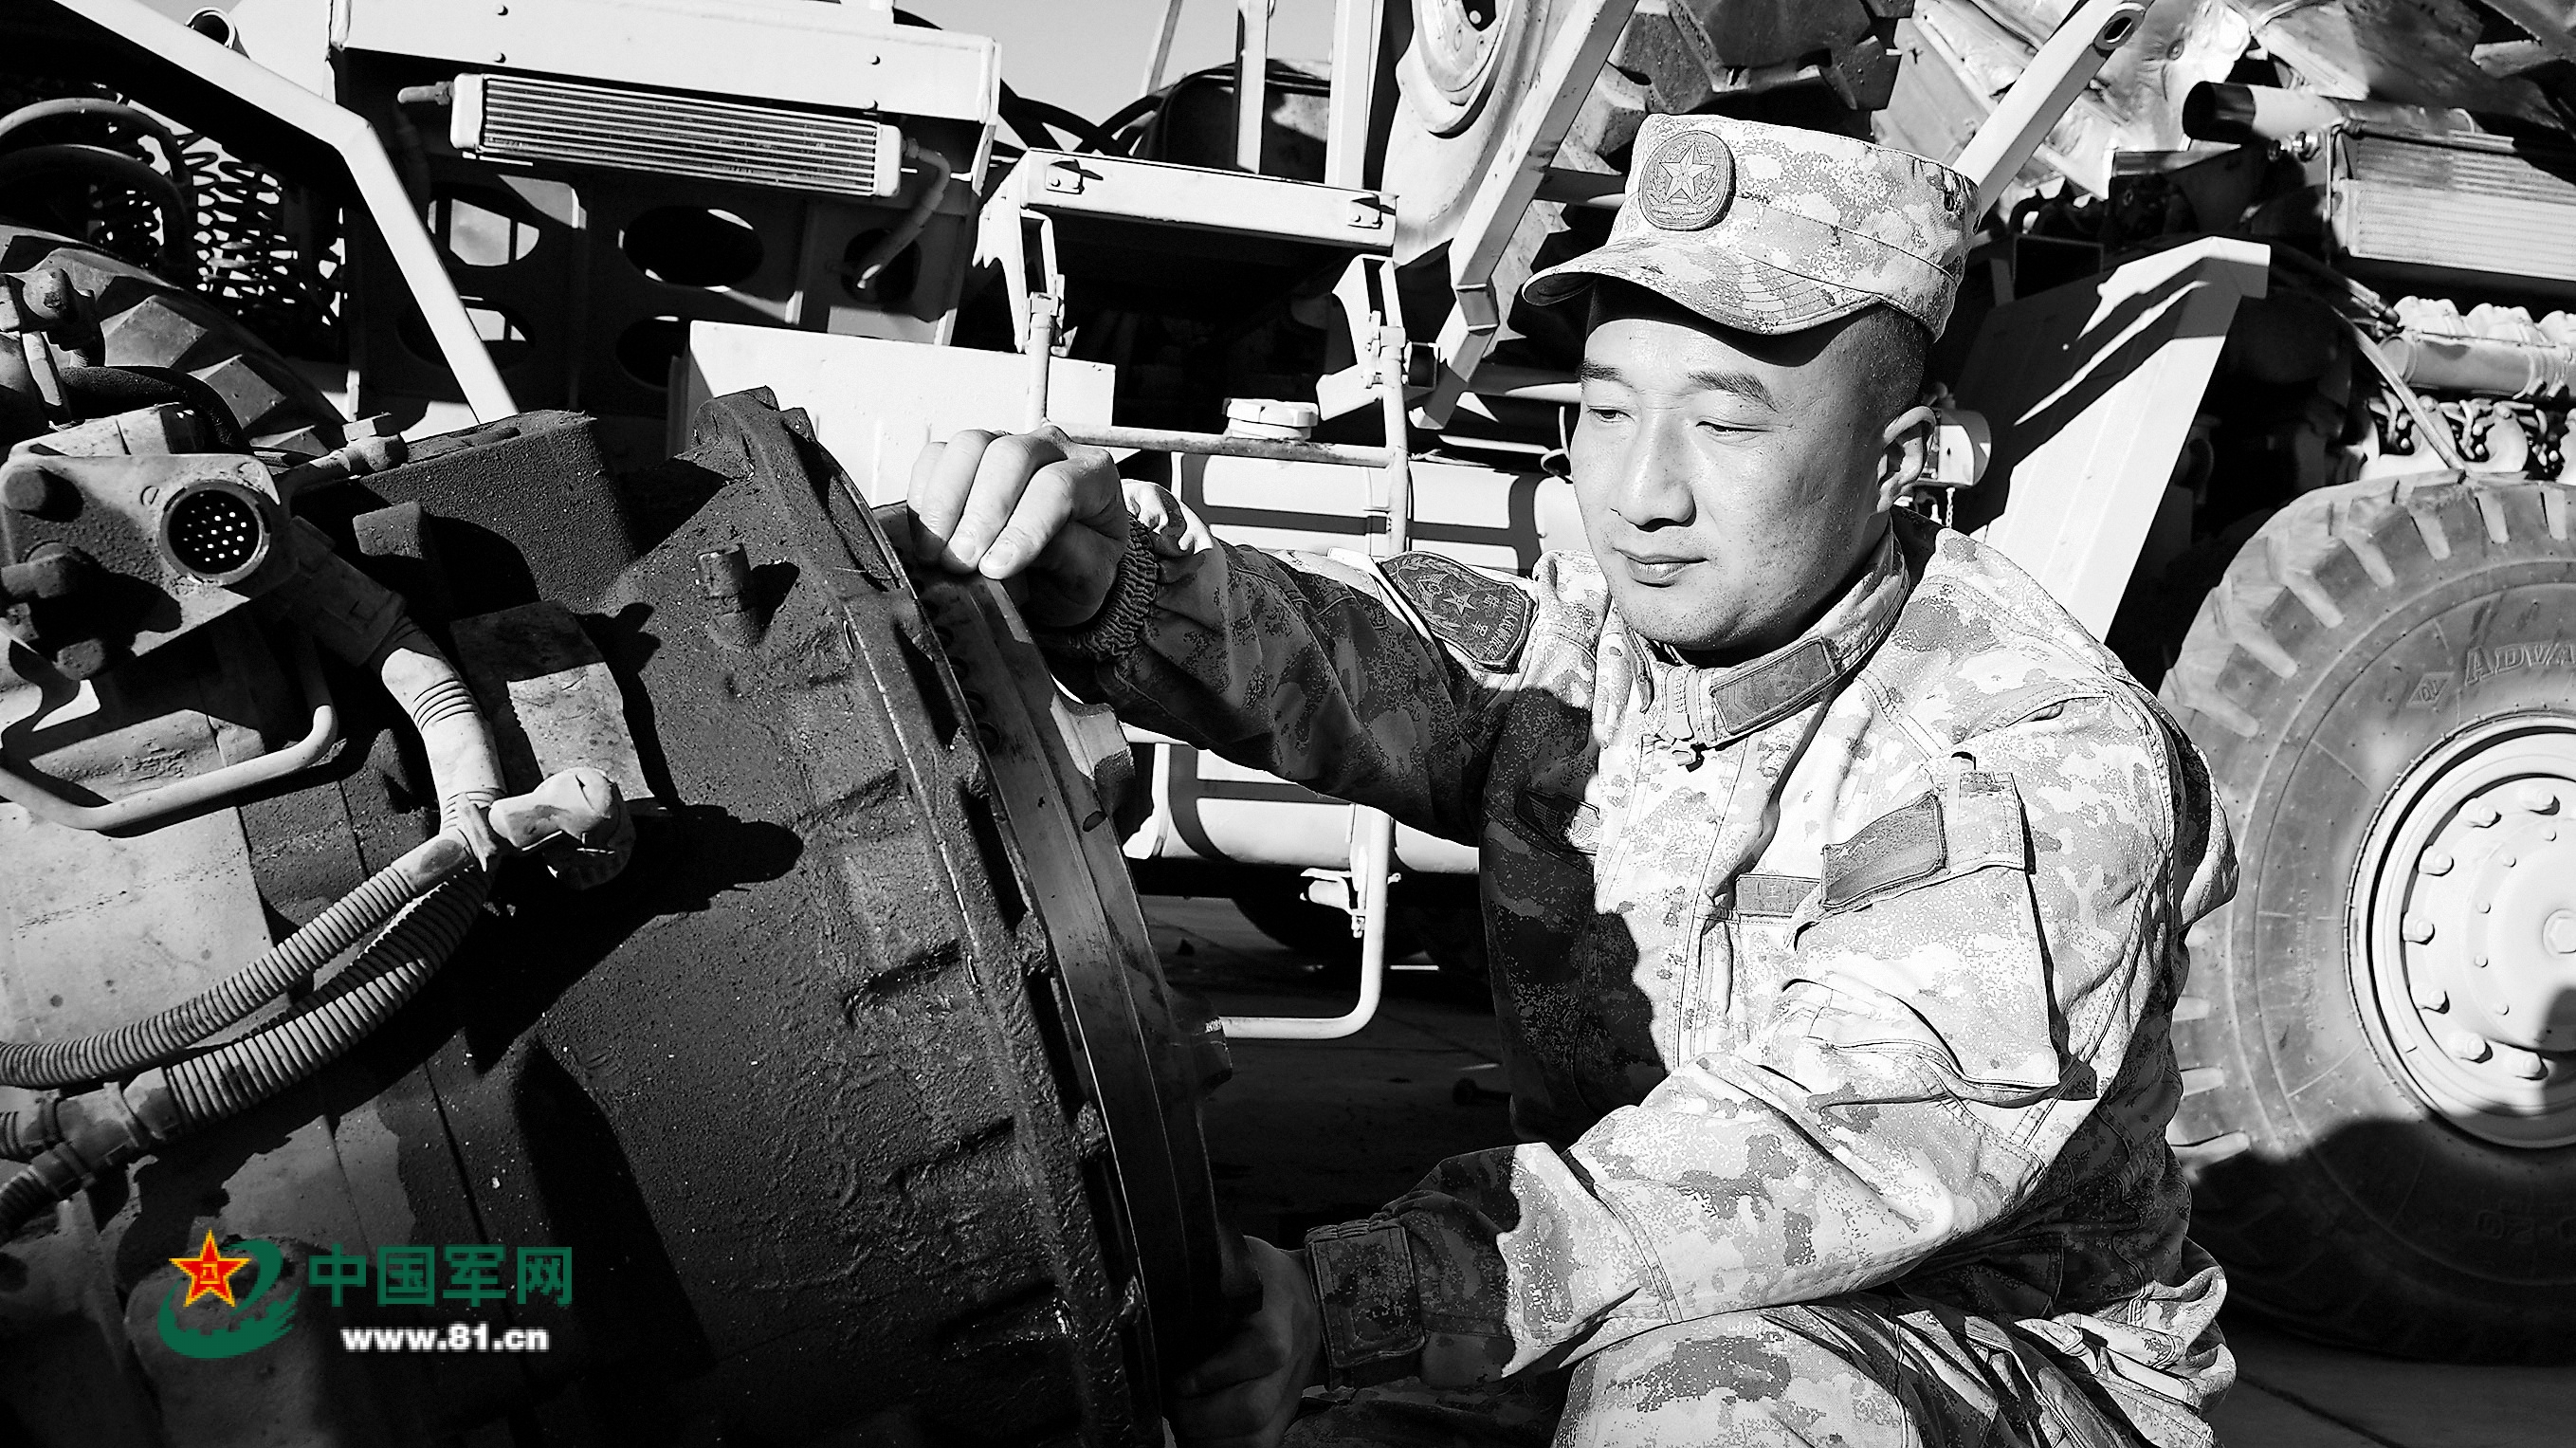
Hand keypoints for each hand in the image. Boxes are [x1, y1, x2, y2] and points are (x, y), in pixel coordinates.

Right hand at [903, 425, 1128, 627]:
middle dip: (980, 514)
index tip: (994, 568)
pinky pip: (936, 456)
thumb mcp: (1090, 576)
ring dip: (946, 502)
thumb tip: (1019, 549)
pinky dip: (924, 494)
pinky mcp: (967, 455)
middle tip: (960, 563)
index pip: (1057, 487)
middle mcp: (1051, 447)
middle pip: (1010, 458)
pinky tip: (926, 535)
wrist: (1059, 572)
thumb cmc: (1079, 570)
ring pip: (970, 446)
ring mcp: (1005, 443)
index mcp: (1093, 474)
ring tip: (936, 554)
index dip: (1023, 528)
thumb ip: (1070, 556)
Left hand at [1169, 1237, 1323, 1447]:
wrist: (1313, 1294)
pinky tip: (1201, 1435)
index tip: (1178, 1378)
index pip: (1265, 1348)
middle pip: (1254, 1407)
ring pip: (1258, 1438)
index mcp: (1278, 1309)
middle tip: (1172, 1402)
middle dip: (1198, 1416)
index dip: (1215, 1372)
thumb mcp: (1236, 1261)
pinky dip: (1223, 1447)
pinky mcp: (1286, 1413)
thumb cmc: (1261, 1276)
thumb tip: (1152, 1298)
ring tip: (1184, 1421)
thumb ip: (1205, 1278)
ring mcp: (1291, 1390)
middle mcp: (1292, 1356)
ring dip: (1209, 1440)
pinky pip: (1261, 1445)